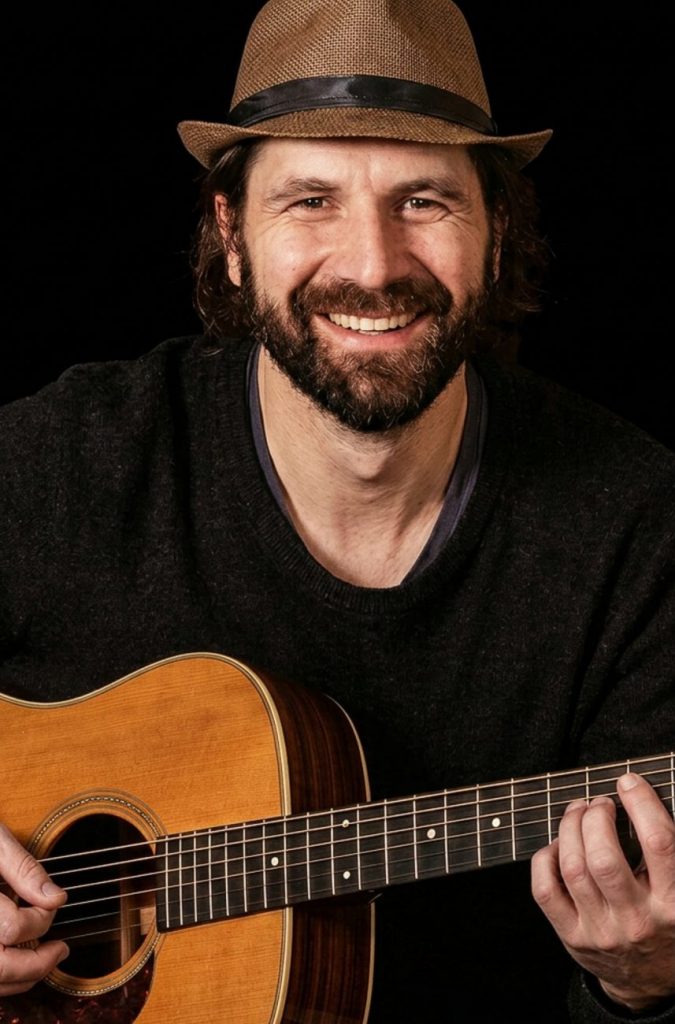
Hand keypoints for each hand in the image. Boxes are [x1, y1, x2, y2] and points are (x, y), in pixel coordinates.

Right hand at [0, 822, 67, 995]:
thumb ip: (23, 869)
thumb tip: (55, 898)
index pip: (12, 927)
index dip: (41, 918)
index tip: (52, 904)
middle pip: (0, 967)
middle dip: (37, 964)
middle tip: (60, 950)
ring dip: (20, 979)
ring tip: (44, 960)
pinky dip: (3, 980)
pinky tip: (16, 963)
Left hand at [531, 772, 674, 1011]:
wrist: (651, 981)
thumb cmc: (669, 922)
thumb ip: (669, 851)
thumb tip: (642, 798)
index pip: (659, 844)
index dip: (642, 804)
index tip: (629, 782)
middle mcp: (637, 920)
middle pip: (604, 857)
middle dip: (596, 816)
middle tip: (599, 802)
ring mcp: (601, 931)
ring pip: (573, 868)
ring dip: (570, 827)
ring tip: (578, 811)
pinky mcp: (573, 937)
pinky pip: (546, 889)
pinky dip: (546, 858)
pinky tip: (558, 845)